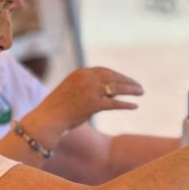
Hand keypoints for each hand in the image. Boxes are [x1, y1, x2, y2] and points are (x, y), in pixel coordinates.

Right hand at [24, 67, 143, 144]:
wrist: (48, 119)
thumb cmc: (59, 107)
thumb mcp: (72, 89)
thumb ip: (87, 86)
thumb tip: (104, 89)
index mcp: (81, 73)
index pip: (105, 71)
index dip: (118, 75)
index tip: (127, 80)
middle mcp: (87, 78)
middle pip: (114, 77)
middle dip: (128, 81)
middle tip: (139, 86)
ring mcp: (91, 90)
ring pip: (117, 88)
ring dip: (131, 90)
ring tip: (141, 93)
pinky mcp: (94, 104)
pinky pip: (115, 103)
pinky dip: (126, 104)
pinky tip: (135, 106)